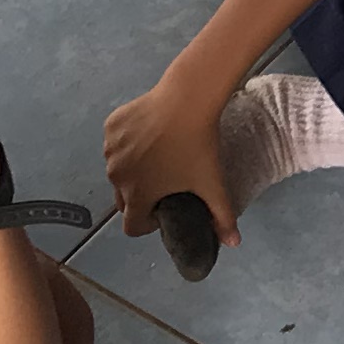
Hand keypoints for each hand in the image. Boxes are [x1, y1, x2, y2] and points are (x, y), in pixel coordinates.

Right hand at [103, 54, 238, 249]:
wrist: (187, 99)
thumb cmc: (199, 145)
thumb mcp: (212, 184)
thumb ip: (222, 218)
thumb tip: (234, 244)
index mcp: (137, 196)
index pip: (132, 227)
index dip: (148, 223)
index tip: (164, 207)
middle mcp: (116, 177)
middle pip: (123, 199)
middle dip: (140, 197)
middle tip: (165, 181)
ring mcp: (110, 151)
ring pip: (118, 170)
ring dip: (133, 170)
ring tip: (159, 155)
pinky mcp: (110, 127)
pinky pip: (115, 145)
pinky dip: (127, 145)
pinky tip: (149, 134)